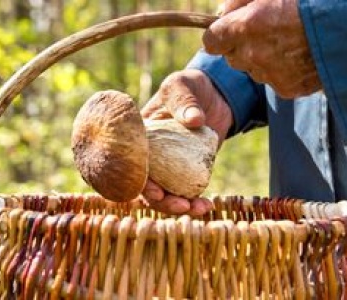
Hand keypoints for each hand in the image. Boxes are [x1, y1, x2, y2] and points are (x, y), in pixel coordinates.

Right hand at [141, 69, 232, 215]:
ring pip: (167, 192)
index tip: (156, 191)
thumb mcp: (182, 86)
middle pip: (148, 186)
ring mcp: (170, 165)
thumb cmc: (189, 86)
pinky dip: (196, 200)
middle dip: (161, 201)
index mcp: (140, 138)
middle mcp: (152, 155)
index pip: (132, 164)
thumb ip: (183, 100)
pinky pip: (187, 189)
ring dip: (178, 206)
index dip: (139, 182)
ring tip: (198, 209)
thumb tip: (194, 120)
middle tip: (181, 206)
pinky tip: (207, 205)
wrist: (214, 95)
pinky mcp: (189, 169)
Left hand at [203, 0, 321, 98]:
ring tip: (286, 44)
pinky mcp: (285, 89)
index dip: (219, 37)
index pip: (211, 42)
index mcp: (244, 28)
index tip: (227, 32)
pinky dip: (281, 72)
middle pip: (232, 59)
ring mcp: (269, 75)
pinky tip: (297, 58)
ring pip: (253, 71)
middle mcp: (252, 56)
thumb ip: (237, 2)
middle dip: (242, 47)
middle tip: (264, 34)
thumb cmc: (305, 2)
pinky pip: (274, 82)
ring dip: (262, 60)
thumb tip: (221, 14)